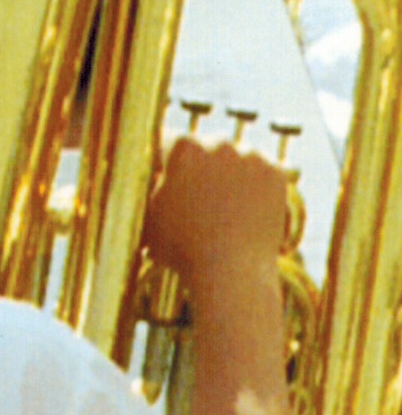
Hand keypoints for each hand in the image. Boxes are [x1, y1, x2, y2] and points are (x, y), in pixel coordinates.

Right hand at [143, 135, 297, 309]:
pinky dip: (254, 183)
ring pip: (234, 157)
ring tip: (220, 202)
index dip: (161, 161)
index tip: (162, 176)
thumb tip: (138, 172)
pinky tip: (243, 204)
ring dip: (227, 171)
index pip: (167, 141)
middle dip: (196, 166)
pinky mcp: (276, 173)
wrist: (232, 273)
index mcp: (183, 146)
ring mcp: (251, 157)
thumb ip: (143, 185)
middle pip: (203, 146)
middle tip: (195, 193)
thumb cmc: (182, 247)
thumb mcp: (146, 212)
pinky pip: (261, 170)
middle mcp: (219, 143)